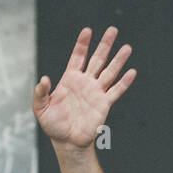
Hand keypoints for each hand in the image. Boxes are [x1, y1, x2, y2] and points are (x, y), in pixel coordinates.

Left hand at [32, 26, 135, 149]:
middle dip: (105, 44)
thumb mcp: (41, 108)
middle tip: (113, 29)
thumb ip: (40, 93)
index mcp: (70, 79)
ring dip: (118, 60)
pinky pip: (116, 91)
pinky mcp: (104, 104)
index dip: (82, 44)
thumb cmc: (53, 125)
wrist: (67, 143)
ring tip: (127, 48)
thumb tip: (44, 79)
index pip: (78, 57)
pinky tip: (132, 72)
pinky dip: (124, 82)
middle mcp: (85, 82)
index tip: (88, 31)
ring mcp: (96, 92)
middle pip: (97, 59)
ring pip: (109, 72)